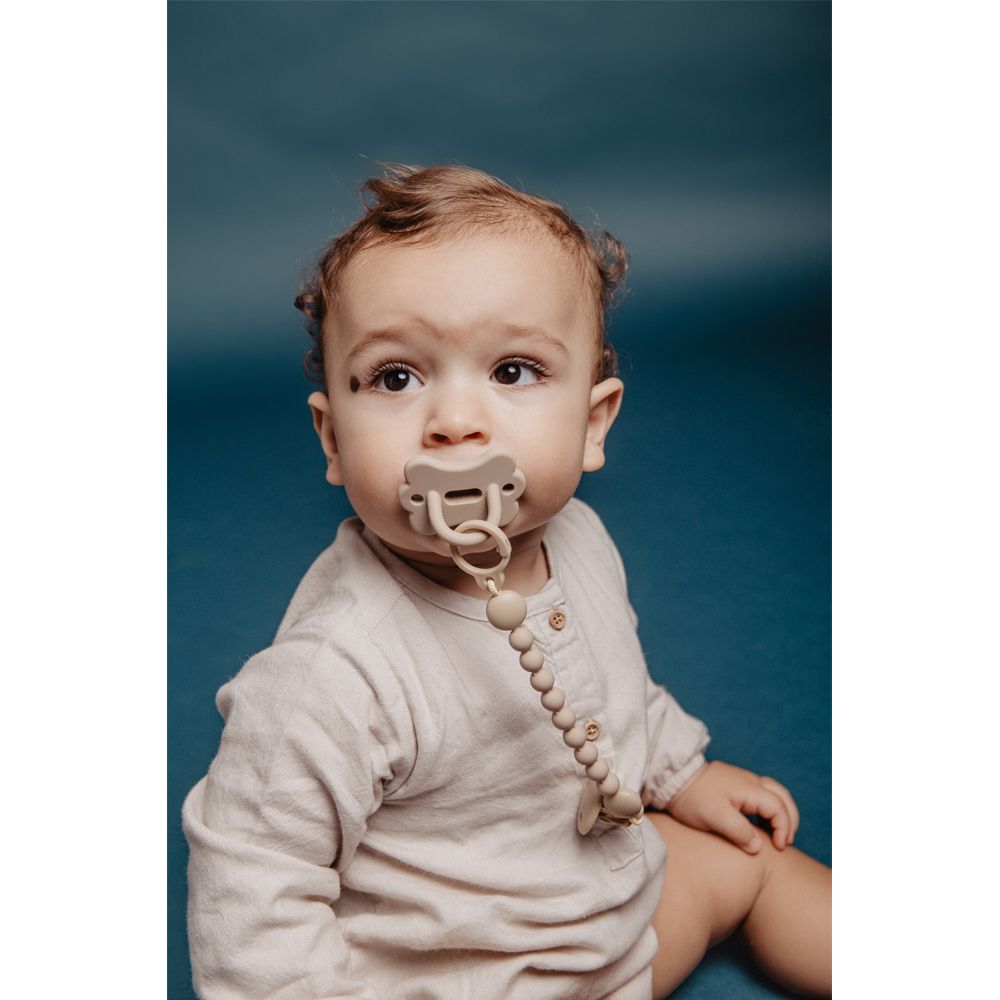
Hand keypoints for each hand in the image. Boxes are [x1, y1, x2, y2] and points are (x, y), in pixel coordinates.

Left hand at [665, 761, 799, 853]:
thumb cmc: (693, 798)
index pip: (778, 808)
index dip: (784, 828)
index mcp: (749, 788)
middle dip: (790, 819)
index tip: (779, 847)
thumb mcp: (714, 817)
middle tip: (786, 842)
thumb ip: (739, 832)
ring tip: (779, 834)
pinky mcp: (735, 784)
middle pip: (782, 797)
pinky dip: (770, 808)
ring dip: (782, 812)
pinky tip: (762, 824)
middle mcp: (750, 781)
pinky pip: (762, 794)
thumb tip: (758, 847)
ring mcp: (743, 781)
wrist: (673, 778)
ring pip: (774, 793)